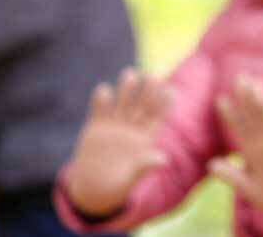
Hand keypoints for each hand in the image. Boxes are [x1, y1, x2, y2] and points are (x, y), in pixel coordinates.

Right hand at [65, 69, 170, 216]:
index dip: (164, 104)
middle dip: (148, 90)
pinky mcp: (95, 127)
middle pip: (141, 105)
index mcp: (144, 139)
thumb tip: (163, 160)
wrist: (92, 189)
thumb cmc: (116, 187)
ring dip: (126, 89)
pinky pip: (99, 110)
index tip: (171, 90)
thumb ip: (144, 167)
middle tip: (154, 74)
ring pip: (122, 103)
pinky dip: (101, 100)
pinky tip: (104, 91)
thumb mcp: (130, 180)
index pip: (156, 117)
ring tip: (130, 74)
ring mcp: (113, 125)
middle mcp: (131, 128)